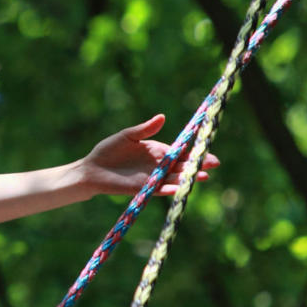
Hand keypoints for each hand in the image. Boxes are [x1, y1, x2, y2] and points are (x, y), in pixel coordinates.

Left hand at [77, 114, 219, 196]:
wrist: (92, 169)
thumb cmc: (108, 150)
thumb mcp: (127, 136)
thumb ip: (145, 129)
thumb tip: (162, 117)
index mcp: (157, 151)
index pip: (179, 150)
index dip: (193, 149)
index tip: (206, 146)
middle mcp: (158, 165)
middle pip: (182, 165)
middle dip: (197, 164)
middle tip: (214, 163)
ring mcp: (152, 177)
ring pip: (174, 178)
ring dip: (188, 177)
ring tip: (203, 176)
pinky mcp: (143, 188)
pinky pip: (159, 189)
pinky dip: (170, 189)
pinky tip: (180, 187)